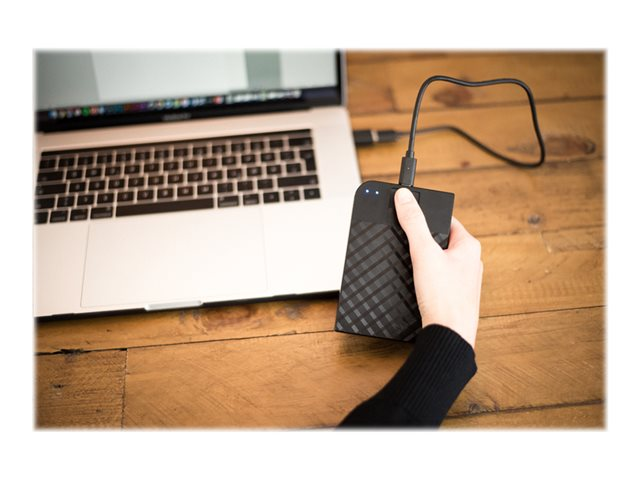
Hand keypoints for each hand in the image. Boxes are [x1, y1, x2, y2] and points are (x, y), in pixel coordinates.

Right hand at [394, 188, 482, 347]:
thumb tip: (405, 197)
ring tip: (414, 271)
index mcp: (469, 246)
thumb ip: (413, 223)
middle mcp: (471, 262)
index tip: (411, 216)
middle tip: (409, 248)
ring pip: (438, 262)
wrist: (448, 337)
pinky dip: (426, 280)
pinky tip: (418, 288)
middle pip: (440, 241)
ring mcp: (463, 281)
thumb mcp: (424, 253)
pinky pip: (437, 280)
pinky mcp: (454, 297)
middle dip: (422, 243)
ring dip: (423, 263)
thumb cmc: (445, 299)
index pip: (446, 219)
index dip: (426, 217)